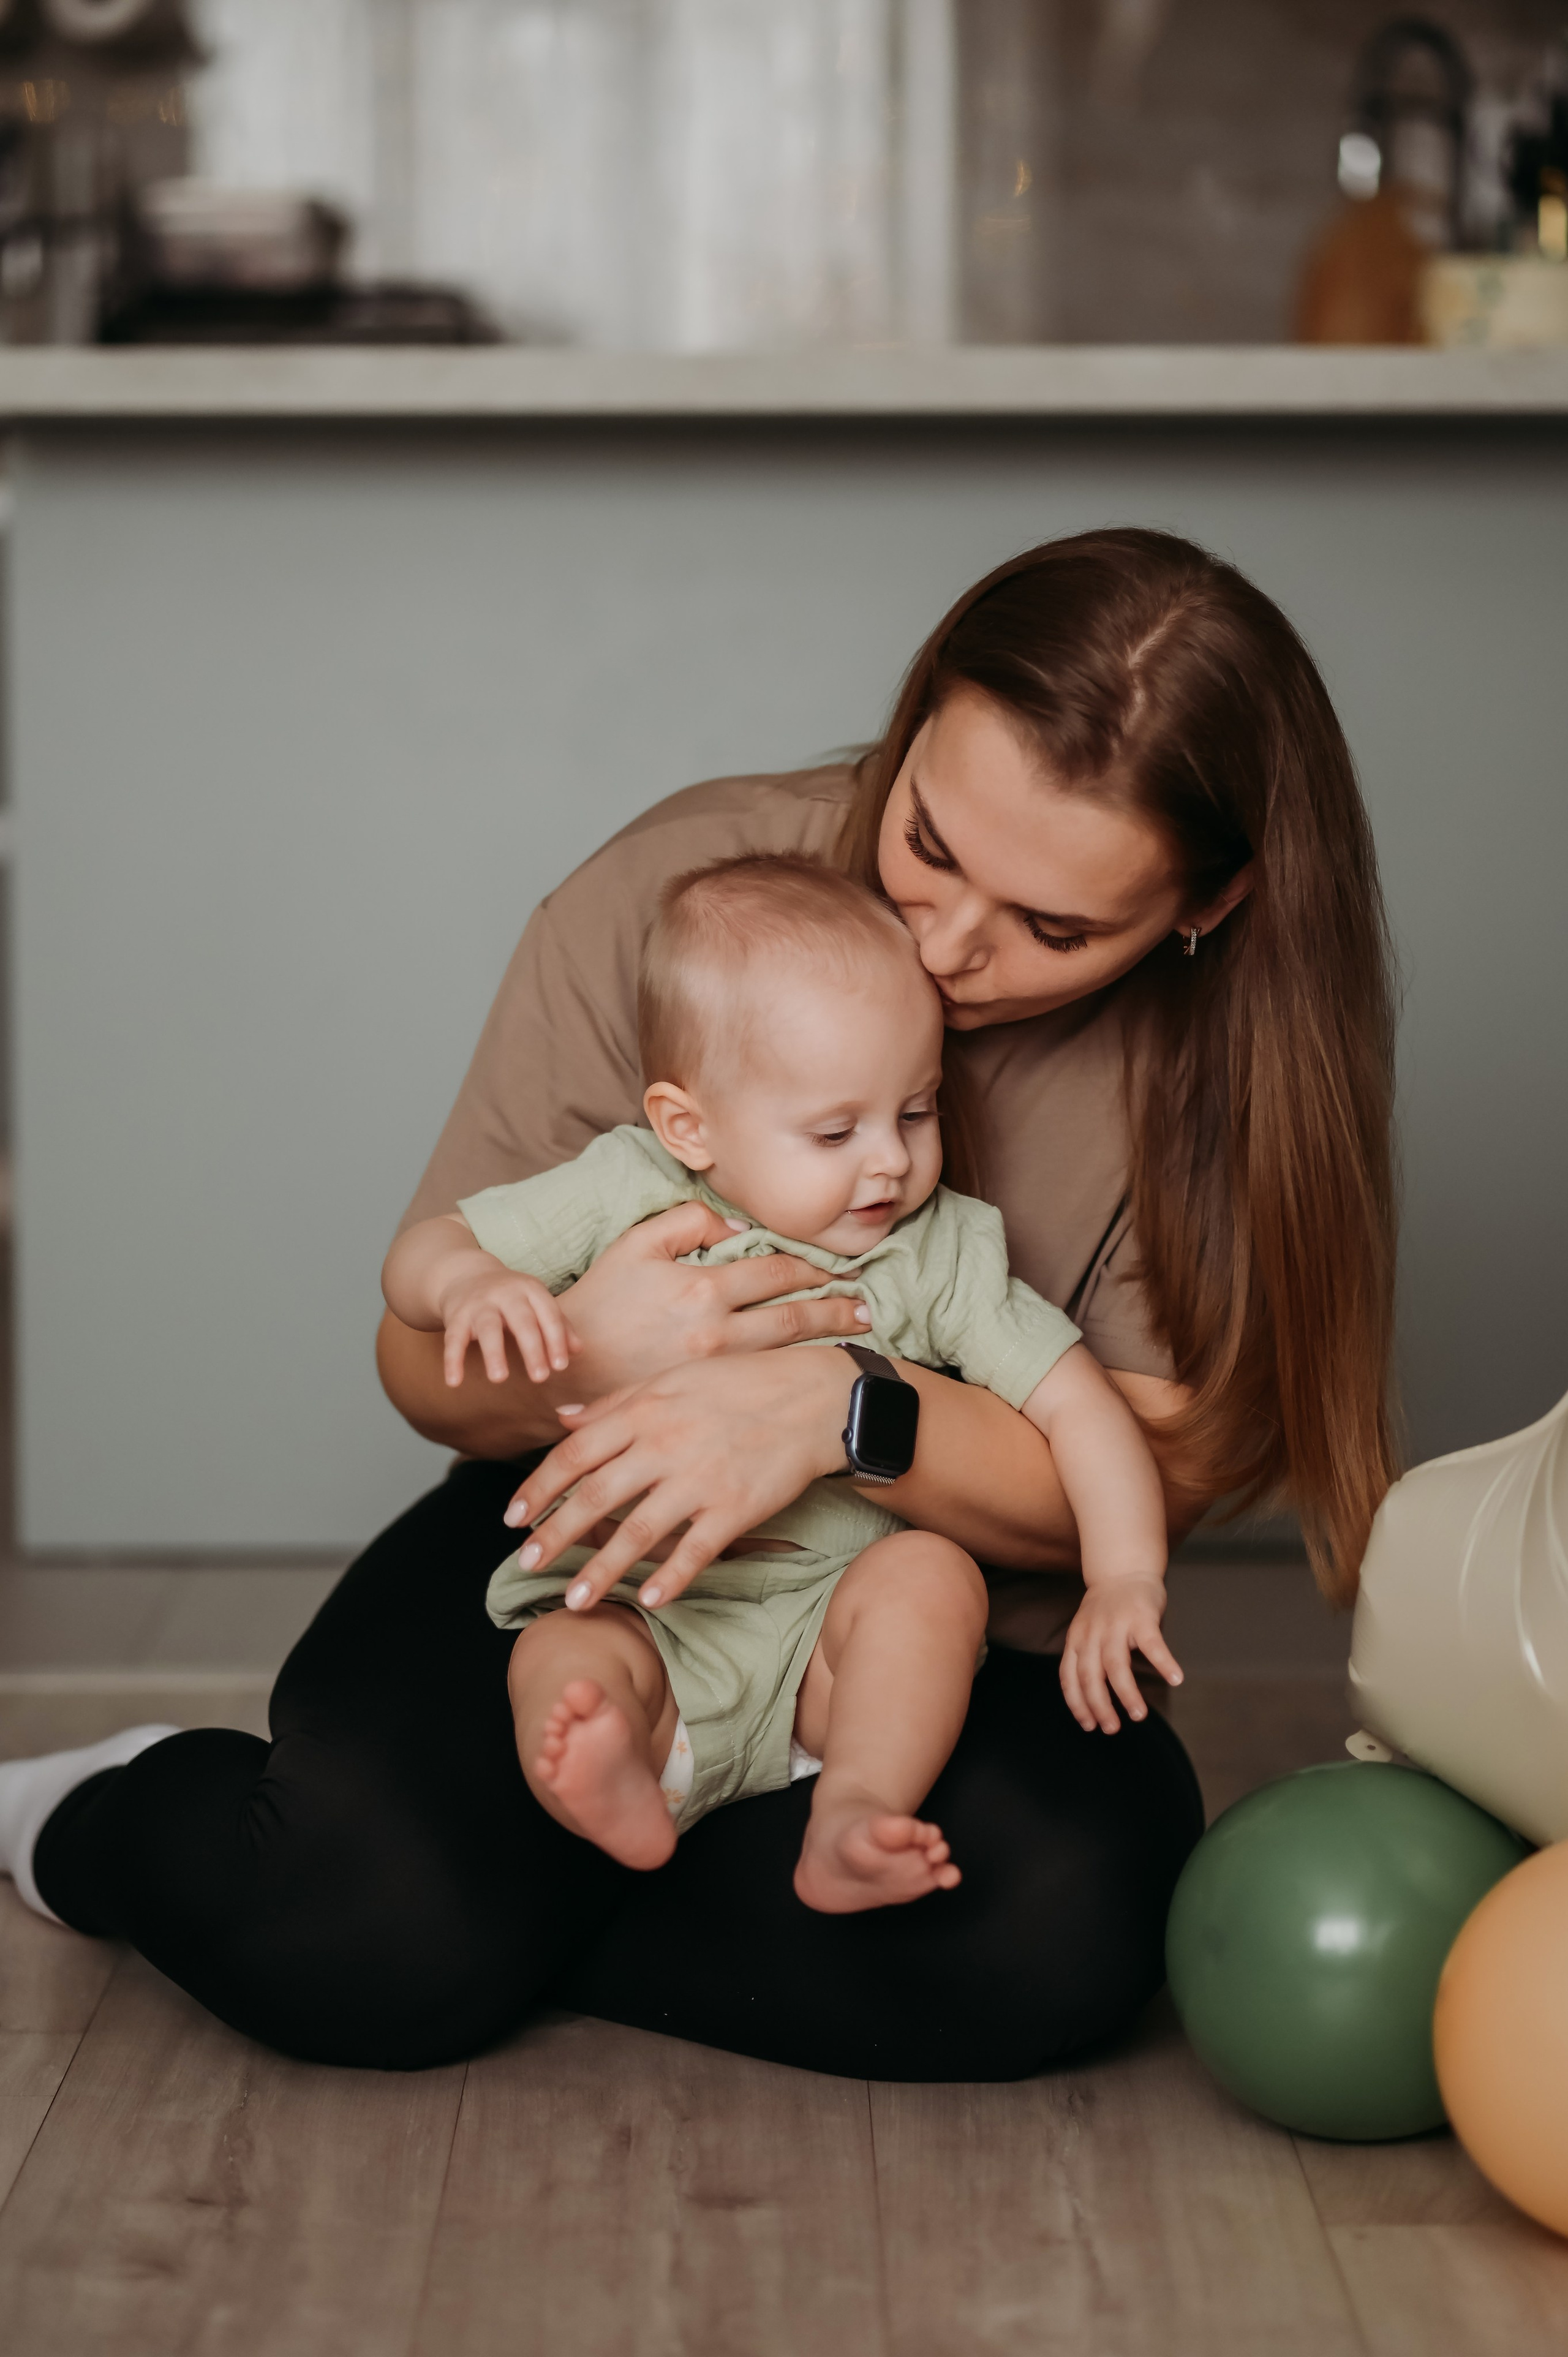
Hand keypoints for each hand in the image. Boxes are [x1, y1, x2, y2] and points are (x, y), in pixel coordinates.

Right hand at [439, 1267, 579, 1388]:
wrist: (465, 1275)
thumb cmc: (511, 1297)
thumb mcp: (536, 1303)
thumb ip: (558, 1324)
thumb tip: (578, 1351)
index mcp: (530, 1289)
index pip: (548, 1314)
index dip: (556, 1340)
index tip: (561, 1366)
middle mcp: (505, 1293)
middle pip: (521, 1321)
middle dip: (531, 1349)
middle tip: (540, 1378)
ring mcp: (479, 1304)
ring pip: (487, 1328)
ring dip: (493, 1353)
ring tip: (499, 1379)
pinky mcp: (456, 1316)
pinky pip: (453, 1338)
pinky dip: (452, 1360)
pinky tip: (454, 1382)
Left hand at [502, 1345, 857, 1611]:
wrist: (814, 1397)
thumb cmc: (742, 1384)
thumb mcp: (673, 1377)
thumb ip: (615, 1402)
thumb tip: (561, 1418)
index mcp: (645, 1409)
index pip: (576, 1452)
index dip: (540, 1487)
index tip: (513, 1516)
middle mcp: (665, 1444)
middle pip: (596, 1496)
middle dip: (555, 1534)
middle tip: (525, 1563)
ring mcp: (701, 1478)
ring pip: (638, 1531)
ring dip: (601, 1569)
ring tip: (573, 1600)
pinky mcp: (736, 1507)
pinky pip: (696, 1550)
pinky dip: (670, 1577)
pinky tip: (647, 1599)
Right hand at [553, 1200, 872, 1397]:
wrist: (566, 1370)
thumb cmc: (600, 1301)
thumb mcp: (635, 1244)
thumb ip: (689, 1221)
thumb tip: (740, 1227)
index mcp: (701, 1290)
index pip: (776, 1272)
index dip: (814, 1267)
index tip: (840, 1269)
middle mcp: (716, 1334)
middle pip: (795, 1318)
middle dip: (837, 1310)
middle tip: (867, 1307)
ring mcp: (714, 1374)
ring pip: (787, 1354)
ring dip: (826, 1341)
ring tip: (856, 1332)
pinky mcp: (708, 1400)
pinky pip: (764, 1382)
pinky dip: (796, 1370)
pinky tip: (815, 1366)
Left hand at [1059, 1576, 1182, 1734]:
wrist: (1123, 1570)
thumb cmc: (1106, 1610)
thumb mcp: (1085, 1632)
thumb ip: (1086, 1659)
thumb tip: (1094, 1702)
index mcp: (1076, 1639)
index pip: (1070, 1677)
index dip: (1078, 1704)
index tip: (1089, 1726)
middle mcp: (1092, 1633)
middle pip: (1091, 1675)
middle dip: (1100, 1706)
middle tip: (1112, 1729)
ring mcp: (1116, 1624)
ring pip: (1117, 1665)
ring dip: (1127, 1693)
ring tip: (1138, 1715)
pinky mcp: (1141, 1617)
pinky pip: (1152, 1644)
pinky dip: (1164, 1663)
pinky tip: (1175, 1679)